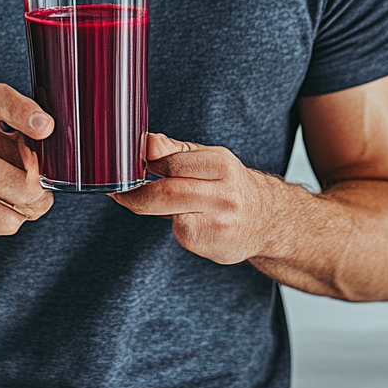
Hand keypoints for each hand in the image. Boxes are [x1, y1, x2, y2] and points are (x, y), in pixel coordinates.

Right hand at [0, 84, 53, 250]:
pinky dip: (2, 218)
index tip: (46, 127)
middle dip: (31, 176)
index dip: (22, 110)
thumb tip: (48, 177)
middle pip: (0, 147)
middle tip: (43, 193)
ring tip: (30, 207)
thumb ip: (30, 158)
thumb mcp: (11, 160)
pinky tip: (11, 220)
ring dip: (19, 196)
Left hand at [112, 133, 279, 264]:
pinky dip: (175, 223)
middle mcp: (224, 194)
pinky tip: (188, 220)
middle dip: (135, 195)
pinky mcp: (212, 245)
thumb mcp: (206, 158)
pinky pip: (180, 232)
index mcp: (221, 165)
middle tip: (120, 193)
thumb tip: (147, 142)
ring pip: (168, 214)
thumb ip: (173, 150)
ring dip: (152, 208)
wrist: (266, 219)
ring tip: (151, 201)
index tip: (128, 168)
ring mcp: (219, 223)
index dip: (145, 166)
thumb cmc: (228, 183)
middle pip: (166, 194)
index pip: (170, 164)